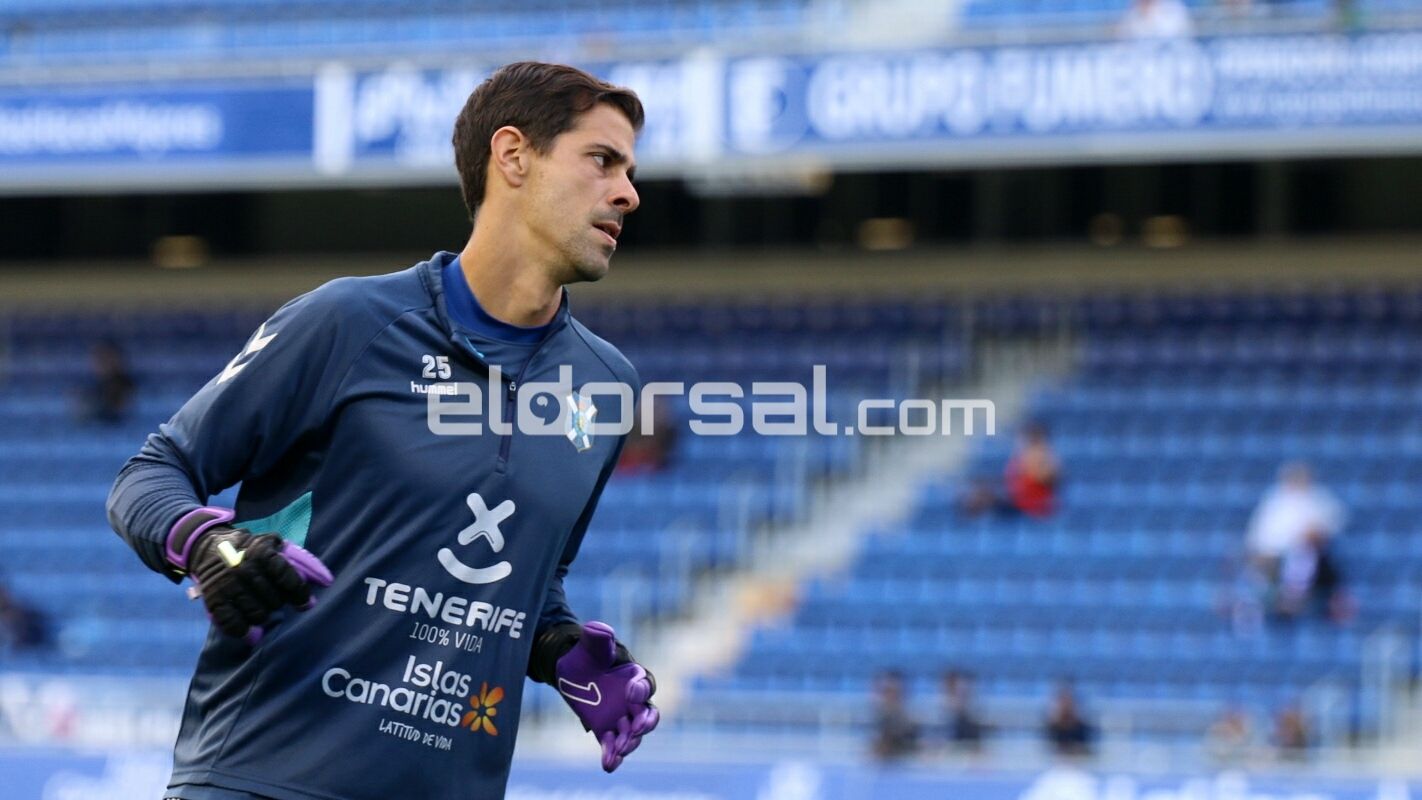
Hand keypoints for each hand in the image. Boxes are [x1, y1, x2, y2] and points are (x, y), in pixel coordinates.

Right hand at [167, 507, 332, 642]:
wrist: (207, 547)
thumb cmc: (250, 549)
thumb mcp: (274, 545)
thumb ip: (300, 561)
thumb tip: (327, 580)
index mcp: (262, 552)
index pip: (288, 578)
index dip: (300, 594)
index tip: (306, 604)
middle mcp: (244, 569)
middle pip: (274, 601)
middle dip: (278, 603)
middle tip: (274, 599)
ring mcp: (227, 585)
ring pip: (257, 615)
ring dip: (263, 616)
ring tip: (260, 608)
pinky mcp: (213, 599)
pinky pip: (232, 624)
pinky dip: (243, 631)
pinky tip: (251, 633)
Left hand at [554, 621, 659, 771]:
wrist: (570, 669)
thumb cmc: (585, 653)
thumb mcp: (589, 644)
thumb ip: (598, 638)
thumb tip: (599, 629)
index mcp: (634, 676)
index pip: (647, 685)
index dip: (642, 689)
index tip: (630, 691)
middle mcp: (632, 699)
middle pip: (647, 714)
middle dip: (645, 723)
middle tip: (635, 728)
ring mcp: (620, 716)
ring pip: (632, 733)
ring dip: (629, 742)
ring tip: (619, 749)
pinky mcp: (605, 729)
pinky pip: (613, 744)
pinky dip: (612, 755)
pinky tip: (608, 764)